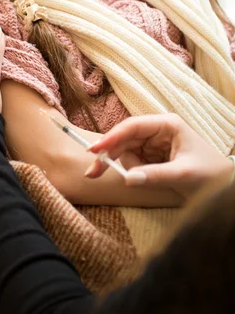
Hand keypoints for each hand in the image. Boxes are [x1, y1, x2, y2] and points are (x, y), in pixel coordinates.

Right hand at [87, 114, 233, 199]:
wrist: (226, 188)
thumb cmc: (210, 175)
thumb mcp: (182, 174)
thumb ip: (154, 175)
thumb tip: (127, 179)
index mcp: (167, 125)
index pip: (132, 127)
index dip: (111, 137)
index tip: (94, 150)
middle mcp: (158, 131)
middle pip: (124, 139)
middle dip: (108, 154)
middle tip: (93, 173)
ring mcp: (155, 144)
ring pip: (126, 151)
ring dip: (119, 164)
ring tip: (122, 177)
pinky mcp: (154, 157)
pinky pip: (133, 162)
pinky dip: (129, 170)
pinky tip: (136, 178)